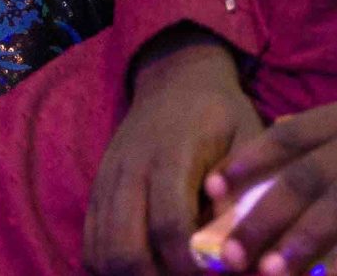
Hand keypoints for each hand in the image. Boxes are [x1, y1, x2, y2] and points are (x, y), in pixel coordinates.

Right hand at [85, 33, 264, 275]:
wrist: (174, 80)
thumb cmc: (219, 116)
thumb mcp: (246, 139)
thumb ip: (242, 191)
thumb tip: (238, 252)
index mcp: (171, 155)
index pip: (169, 224)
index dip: (189, 265)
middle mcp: (130, 172)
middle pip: (124, 249)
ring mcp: (107, 184)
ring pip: (102, 254)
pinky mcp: (97, 194)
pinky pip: (90, 247)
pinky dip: (112, 271)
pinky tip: (146, 271)